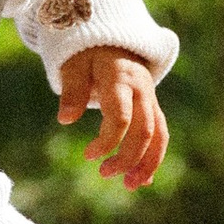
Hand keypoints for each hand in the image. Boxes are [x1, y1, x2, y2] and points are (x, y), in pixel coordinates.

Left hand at [56, 47, 168, 192]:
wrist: (110, 38)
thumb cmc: (86, 53)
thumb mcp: (74, 66)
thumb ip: (72, 91)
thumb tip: (65, 120)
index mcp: (121, 78)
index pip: (121, 117)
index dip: (107, 141)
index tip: (88, 156)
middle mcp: (142, 90)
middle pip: (144, 130)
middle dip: (129, 157)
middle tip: (105, 174)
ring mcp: (150, 99)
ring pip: (159, 134)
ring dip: (148, 163)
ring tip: (131, 186)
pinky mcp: (152, 107)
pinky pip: (159, 134)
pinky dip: (152, 156)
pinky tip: (141, 178)